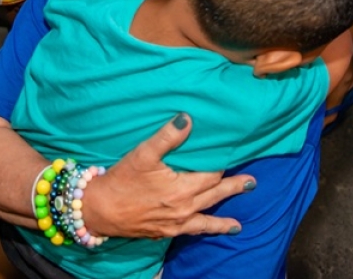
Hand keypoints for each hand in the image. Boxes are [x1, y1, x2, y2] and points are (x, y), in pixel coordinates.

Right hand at [81, 114, 252, 238]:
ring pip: (207, 218)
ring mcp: (176, 223)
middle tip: (252, 183)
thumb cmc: (121, 180)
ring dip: (224, 218)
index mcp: (182, 188)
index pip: (210, 174)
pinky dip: (205, 231)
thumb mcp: (143, 154)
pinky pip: (193, 232)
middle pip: (215, 194)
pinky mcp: (166, 232)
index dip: (222, 164)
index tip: (235, 155)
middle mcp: (184, 207)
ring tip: (238, 223)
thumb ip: (167, 137)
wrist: (100, 210)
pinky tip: (209, 233)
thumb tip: (187, 119)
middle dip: (233, 188)